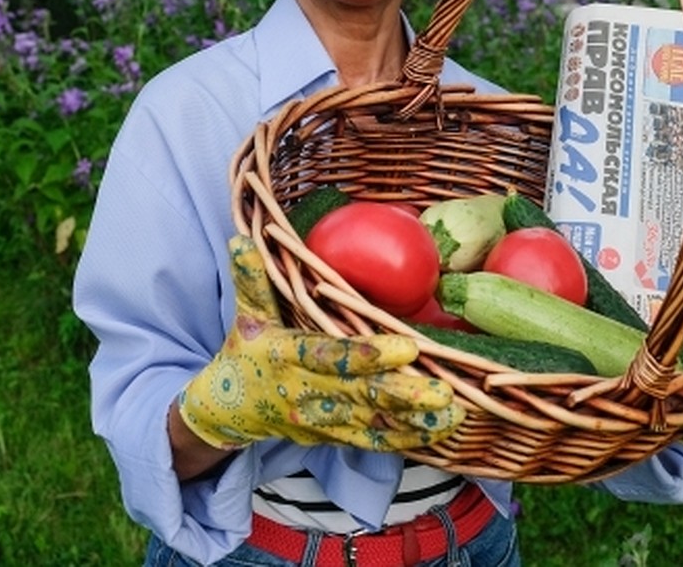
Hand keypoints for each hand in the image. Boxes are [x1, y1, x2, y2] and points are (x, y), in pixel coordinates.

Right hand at [177, 235, 463, 450]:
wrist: (229, 411)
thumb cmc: (246, 352)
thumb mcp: (246, 313)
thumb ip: (251, 279)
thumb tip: (242, 240)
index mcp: (286, 358)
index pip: (330, 356)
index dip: (368, 355)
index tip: (406, 349)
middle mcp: (307, 393)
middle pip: (361, 395)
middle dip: (404, 395)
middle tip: (444, 391)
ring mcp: (322, 419)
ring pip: (373, 422)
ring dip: (414, 421)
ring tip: (453, 412)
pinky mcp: (333, 436)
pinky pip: (373, 441)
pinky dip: (406, 438)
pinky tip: (439, 431)